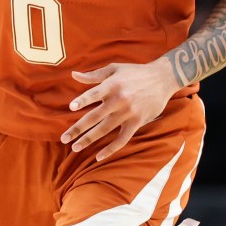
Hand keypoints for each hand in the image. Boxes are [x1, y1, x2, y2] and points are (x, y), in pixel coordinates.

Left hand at [60, 61, 177, 161]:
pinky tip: (98, 156)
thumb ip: (94, 75)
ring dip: (88, 140)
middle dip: (78, 129)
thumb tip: (73, 75)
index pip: (94, 93)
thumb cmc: (135, 72)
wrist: (162, 78)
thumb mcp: (115, 68)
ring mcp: (128, 113)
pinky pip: (122, 139)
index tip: (71, 108)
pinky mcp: (137, 122)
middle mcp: (119, 99)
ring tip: (75, 147)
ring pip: (105, 130)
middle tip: (64, 138)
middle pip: (95, 116)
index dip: (83, 100)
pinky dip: (110, 149)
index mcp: (112, 84)